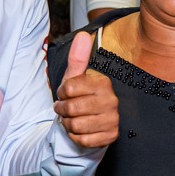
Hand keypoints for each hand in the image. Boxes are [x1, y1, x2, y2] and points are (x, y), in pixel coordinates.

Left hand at [54, 31, 118, 147]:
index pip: (69, 88)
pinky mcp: (111, 136)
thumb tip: (83, 35)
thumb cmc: (81, 98)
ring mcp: (113, 120)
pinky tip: (80, 130)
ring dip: (68, 124)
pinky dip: (76, 137)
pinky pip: (83, 140)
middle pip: (71, 108)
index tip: (65, 94)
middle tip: (64, 109)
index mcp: (103, 83)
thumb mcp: (76, 78)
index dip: (62, 93)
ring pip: (76, 125)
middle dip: (62, 110)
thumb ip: (77, 58)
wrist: (93, 122)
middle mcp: (111, 101)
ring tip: (72, 119)